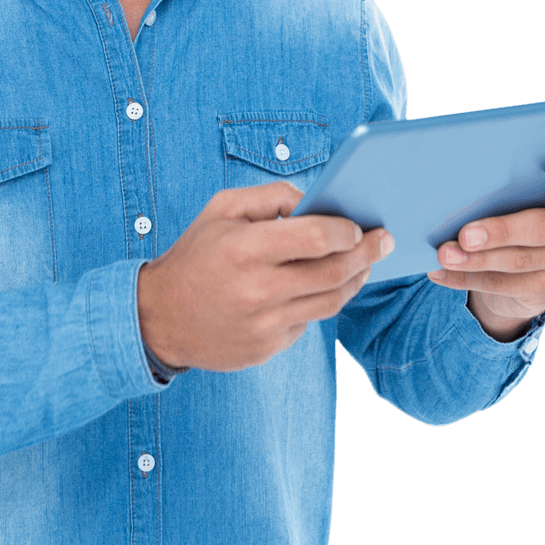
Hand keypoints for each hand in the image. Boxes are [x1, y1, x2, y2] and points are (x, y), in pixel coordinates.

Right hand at [138, 182, 393, 372]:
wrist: (160, 316)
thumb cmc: (196, 254)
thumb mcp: (222, 208)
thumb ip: (271, 197)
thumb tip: (314, 201)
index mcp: (246, 248)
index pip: (315, 237)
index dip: (346, 230)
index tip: (359, 225)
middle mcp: (258, 289)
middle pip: (333, 273)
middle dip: (367, 253)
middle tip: (384, 240)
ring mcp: (265, 324)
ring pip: (330, 302)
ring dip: (355, 280)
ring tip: (365, 263)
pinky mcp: (268, 347)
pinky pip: (309, 321)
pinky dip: (320, 301)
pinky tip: (323, 286)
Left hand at [427, 160, 544, 338]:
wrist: (514, 259)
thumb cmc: (509, 204)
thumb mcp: (510, 191)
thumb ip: (501, 183)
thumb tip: (453, 181)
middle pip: (544, 228)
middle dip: (501, 232)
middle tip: (466, 235)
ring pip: (520, 260)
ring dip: (476, 260)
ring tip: (444, 254)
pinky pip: (503, 285)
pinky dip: (466, 277)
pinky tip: (439, 272)